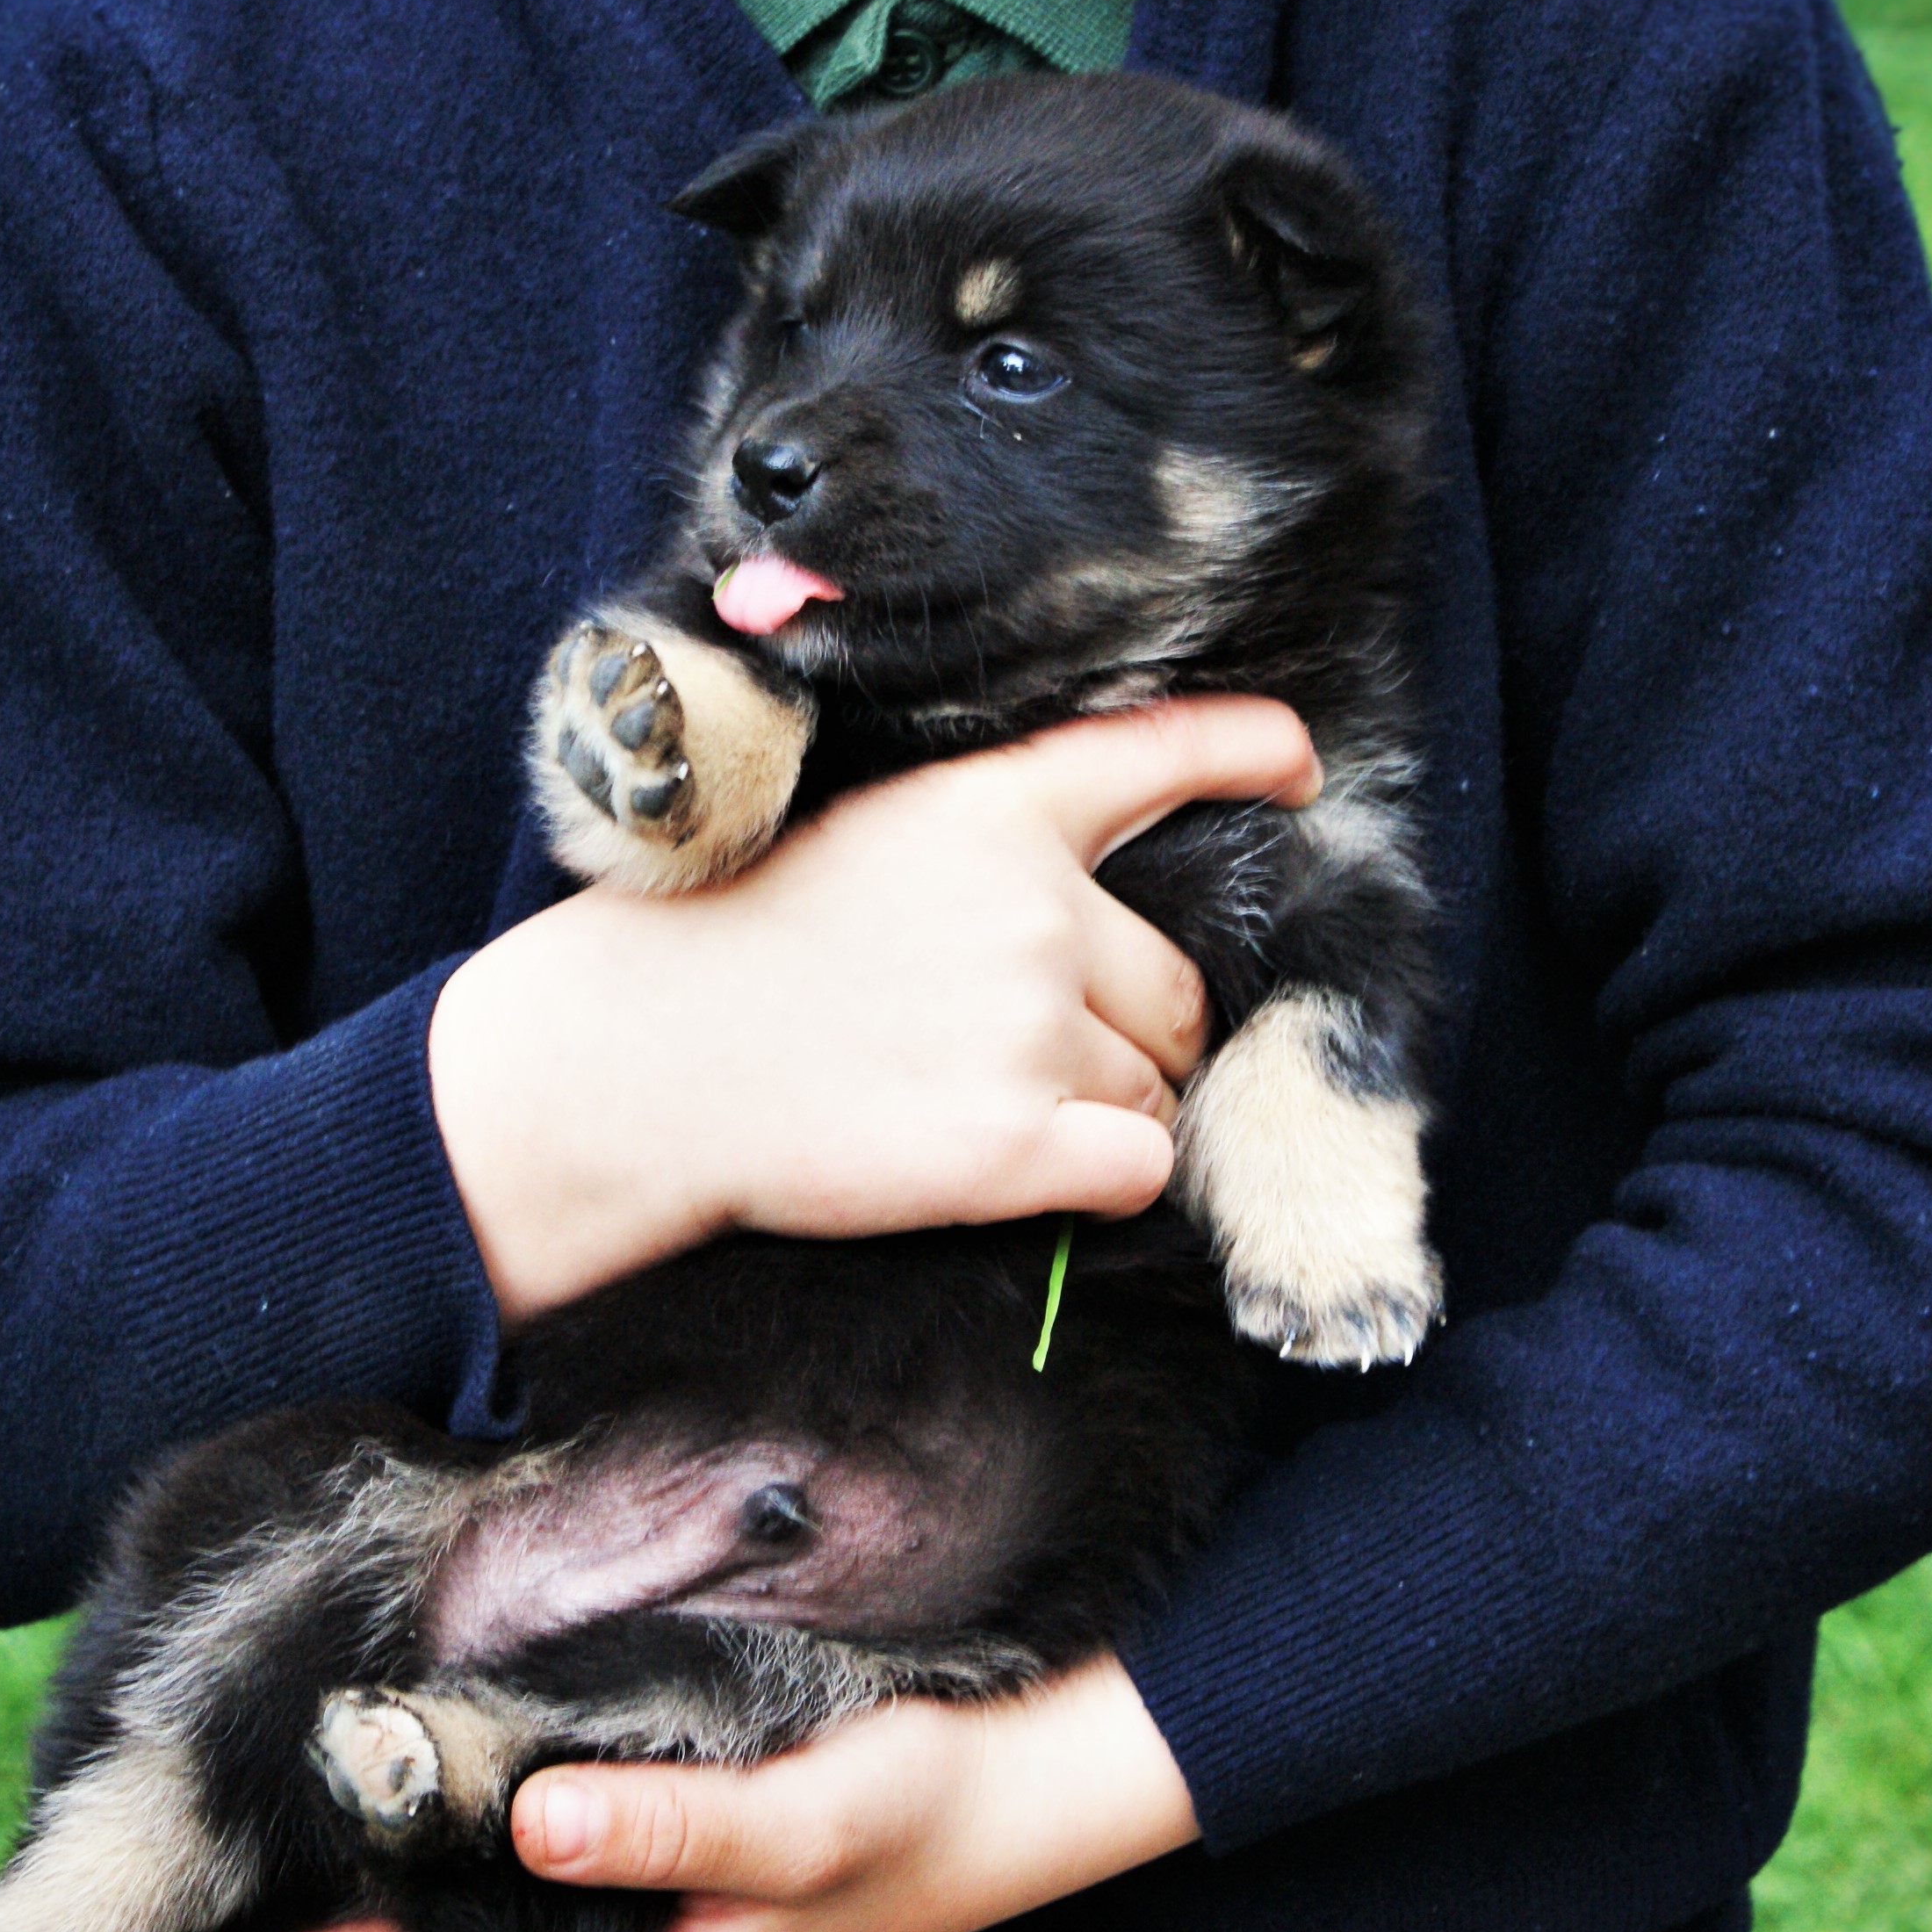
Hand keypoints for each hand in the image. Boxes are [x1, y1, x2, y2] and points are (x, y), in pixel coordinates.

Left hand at [276, 1657, 1196, 1931]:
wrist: (1047, 1778)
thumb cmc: (931, 1810)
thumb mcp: (802, 1817)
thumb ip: (667, 1825)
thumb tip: (525, 1819)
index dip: (314, 1931)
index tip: (225, 1848)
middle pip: (429, 1930)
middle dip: (341, 1861)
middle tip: (239, 1756)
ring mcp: (634, 1898)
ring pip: (476, 1869)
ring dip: (404, 1808)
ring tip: (311, 1712)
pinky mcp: (661, 1835)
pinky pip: (531, 1816)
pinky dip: (476, 1771)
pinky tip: (438, 1690)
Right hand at [431, 697, 1318, 1322]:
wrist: (632, 1063)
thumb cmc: (721, 951)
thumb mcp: (857, 840)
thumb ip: (980, 861)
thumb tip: (1085, 939)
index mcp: (989, 809)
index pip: (1157, 755)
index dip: (1247, 753)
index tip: (1299, 769)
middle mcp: (1033, 908)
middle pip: (1179, 987)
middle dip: (1135, 1031)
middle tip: (1019, 1055)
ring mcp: (1027, 1027)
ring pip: (1157, 1086)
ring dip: (1102, 1110)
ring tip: (969, 1106)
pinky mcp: (1010, 1143)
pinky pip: (1139, 1168)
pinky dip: (1099, 1178)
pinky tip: (1006, 1166)